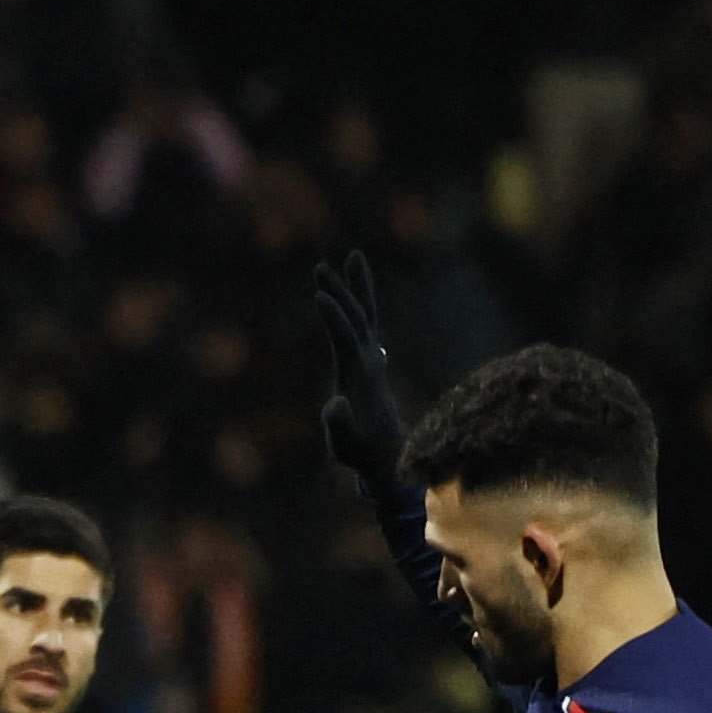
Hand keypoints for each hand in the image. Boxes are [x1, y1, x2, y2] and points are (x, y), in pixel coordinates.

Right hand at [313, 247, 406, 493]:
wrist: (392, 456)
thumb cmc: (363, 454)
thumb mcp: (346, 447)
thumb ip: (340, 426)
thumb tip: (336, 404)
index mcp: (360, 378)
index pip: (346, 341)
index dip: (334, 319)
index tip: (319, 296)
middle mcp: (369, 362)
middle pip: (357, 319)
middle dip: (340, 293)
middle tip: (321, 268)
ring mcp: (372, 360)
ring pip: (366, 315)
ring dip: (357, 287)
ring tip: (353, 256)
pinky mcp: (370, 362)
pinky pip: (366, 325)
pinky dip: (361, 305)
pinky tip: (356, 293)